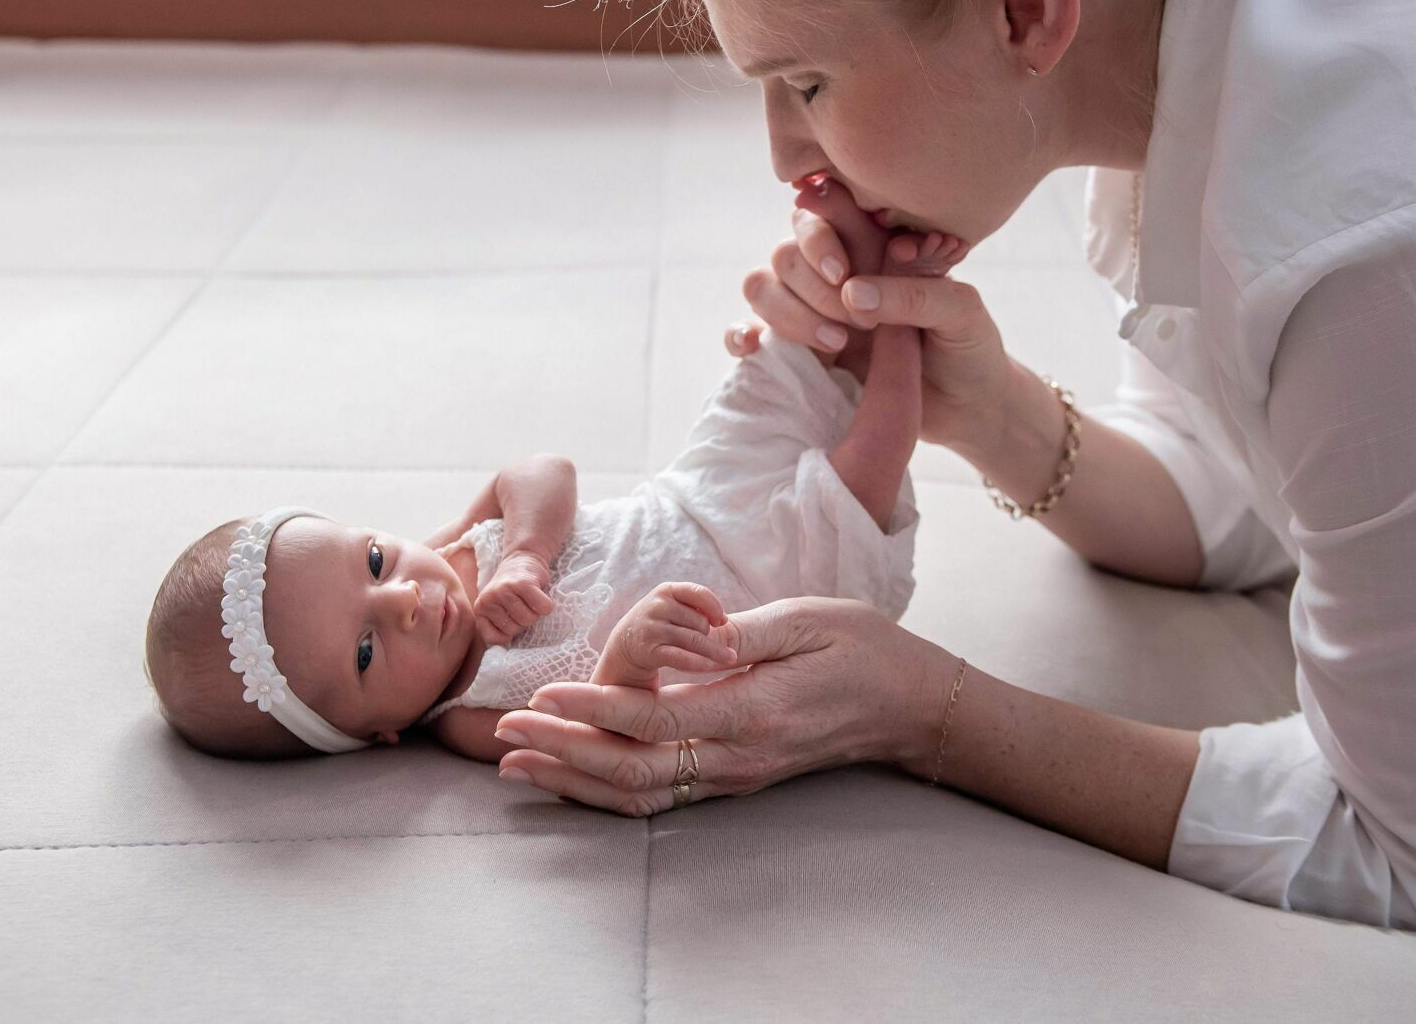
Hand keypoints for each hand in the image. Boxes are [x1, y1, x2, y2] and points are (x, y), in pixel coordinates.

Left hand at [473, 552, 553, 647]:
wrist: (522, 558)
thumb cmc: (512, 591)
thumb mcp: (497, 610)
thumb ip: (496, 628)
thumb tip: (504, 646)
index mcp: (480, 609)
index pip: (496, 639)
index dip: (508, 633)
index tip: (510, 618)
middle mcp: (488, 599)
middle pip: (515, 630)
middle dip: (523, 621)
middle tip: (522, 604)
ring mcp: (505, 590)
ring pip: (529, 619)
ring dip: (535, 613)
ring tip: (529, 599)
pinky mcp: (524, 583)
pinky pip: (543, 608)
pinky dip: (546, 605)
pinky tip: (539, 594)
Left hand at [492, 598, 941, 816]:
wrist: (909, 705)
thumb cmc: (861, 650)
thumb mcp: (806, 620)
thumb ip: (742, 633)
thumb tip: (691, 636)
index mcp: (751, 710)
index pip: (656, 719)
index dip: (596, 708)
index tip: (546, 694)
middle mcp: (737, 756)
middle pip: (633, 768)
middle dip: (564, 750)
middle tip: (507, 730)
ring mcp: (734, 776)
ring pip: (640, 793)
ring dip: (574, 779)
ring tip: (518, 761)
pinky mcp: (733, 779)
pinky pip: (659, 796)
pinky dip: (607, 789)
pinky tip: (570, 776)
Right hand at [590, 582, 740, 688]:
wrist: (624, 648)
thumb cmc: (658, 626)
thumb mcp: (671, 607)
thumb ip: (696, 608)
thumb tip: (724, 619)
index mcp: (665, 591)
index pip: (699, 593)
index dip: (715, 607)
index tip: (722, 622)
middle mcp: (656, 607)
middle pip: (699, 621)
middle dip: (708, 634)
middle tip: (706, 642)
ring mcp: (651, 629)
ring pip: (694, 640)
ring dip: (714, 651)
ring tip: (729, 658)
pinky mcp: (648, 651)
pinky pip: (681, 658)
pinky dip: (699, 663)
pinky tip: (711, 667)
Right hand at [731, 179, 1002, 454]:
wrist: (966, 408)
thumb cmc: (968, 346)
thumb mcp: (959, 311)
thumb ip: (912, 291)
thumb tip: (850, 294)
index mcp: (870, 247)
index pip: (821, 210)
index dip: (820, 233)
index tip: (843, 272)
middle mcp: (832, 274)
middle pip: (786, 251)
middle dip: (814, 286)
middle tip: (860, 324)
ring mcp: (809, 313)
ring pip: (760, 286)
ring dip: (789, 313)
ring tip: (838, 345)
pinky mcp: (796, 355)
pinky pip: (745, 333)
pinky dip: (741, 336)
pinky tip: (757, 348)